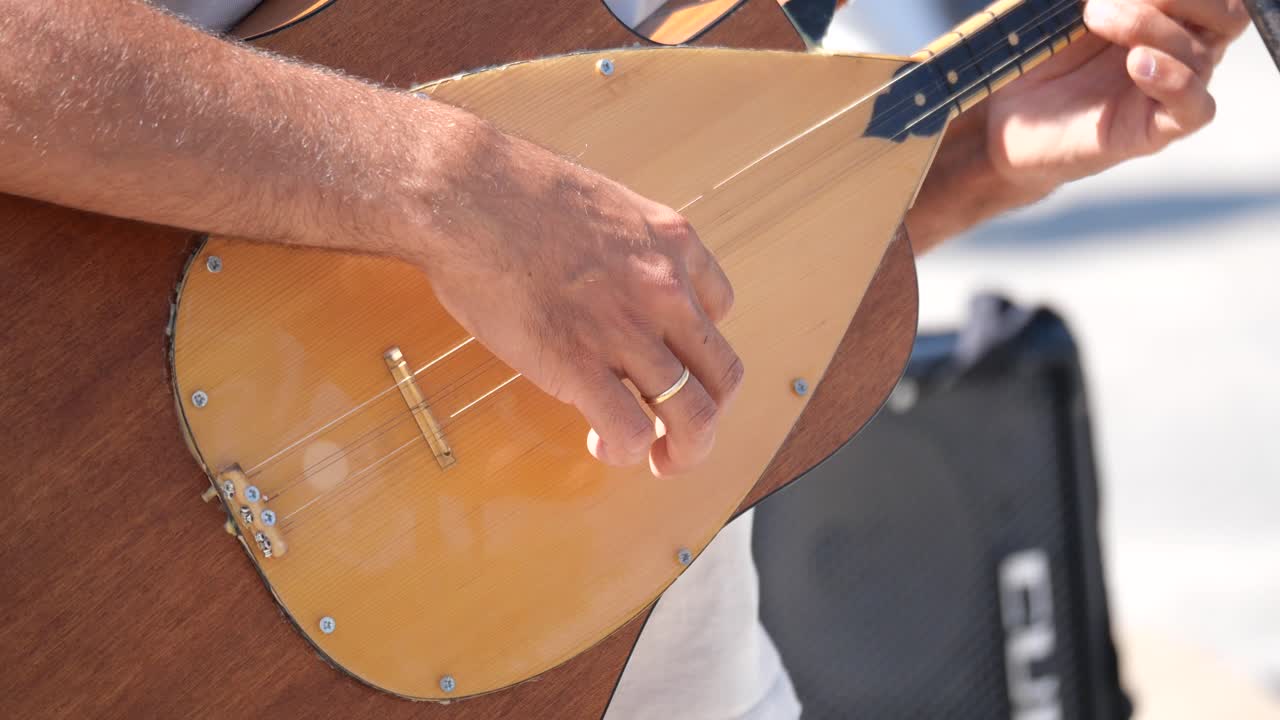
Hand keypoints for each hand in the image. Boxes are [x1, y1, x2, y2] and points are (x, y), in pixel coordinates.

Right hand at [405, 120, 742, 476]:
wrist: (464, 193)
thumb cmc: (511, 193)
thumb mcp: (600, 203)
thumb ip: (623, 244)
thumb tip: (610, 278)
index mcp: (673, 243)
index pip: (720, 309)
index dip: (697, 348)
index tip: (670, 362)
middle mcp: (665, 289)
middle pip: (722, 375)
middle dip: (708, 417)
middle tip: (682, 437)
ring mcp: (627, 329)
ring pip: (693, 415)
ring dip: (681, 451)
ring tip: (657, 461)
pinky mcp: (580, 364)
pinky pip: (630, 430)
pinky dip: (625, 451)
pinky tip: (602, 444)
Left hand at [983, 0, 1251, 189]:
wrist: (1003, 120)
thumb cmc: (1038, 59)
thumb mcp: (1066, 11)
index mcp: (1169, 18)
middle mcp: (1178, 52)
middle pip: (1227, 15)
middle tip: (1104, 0)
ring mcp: (1167, 92)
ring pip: (1202, 56)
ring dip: (1149, 26)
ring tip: (1095, 18)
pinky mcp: (1152, 131)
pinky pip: (1195, 108)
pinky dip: (1175, 81)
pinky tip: (1137, 64)